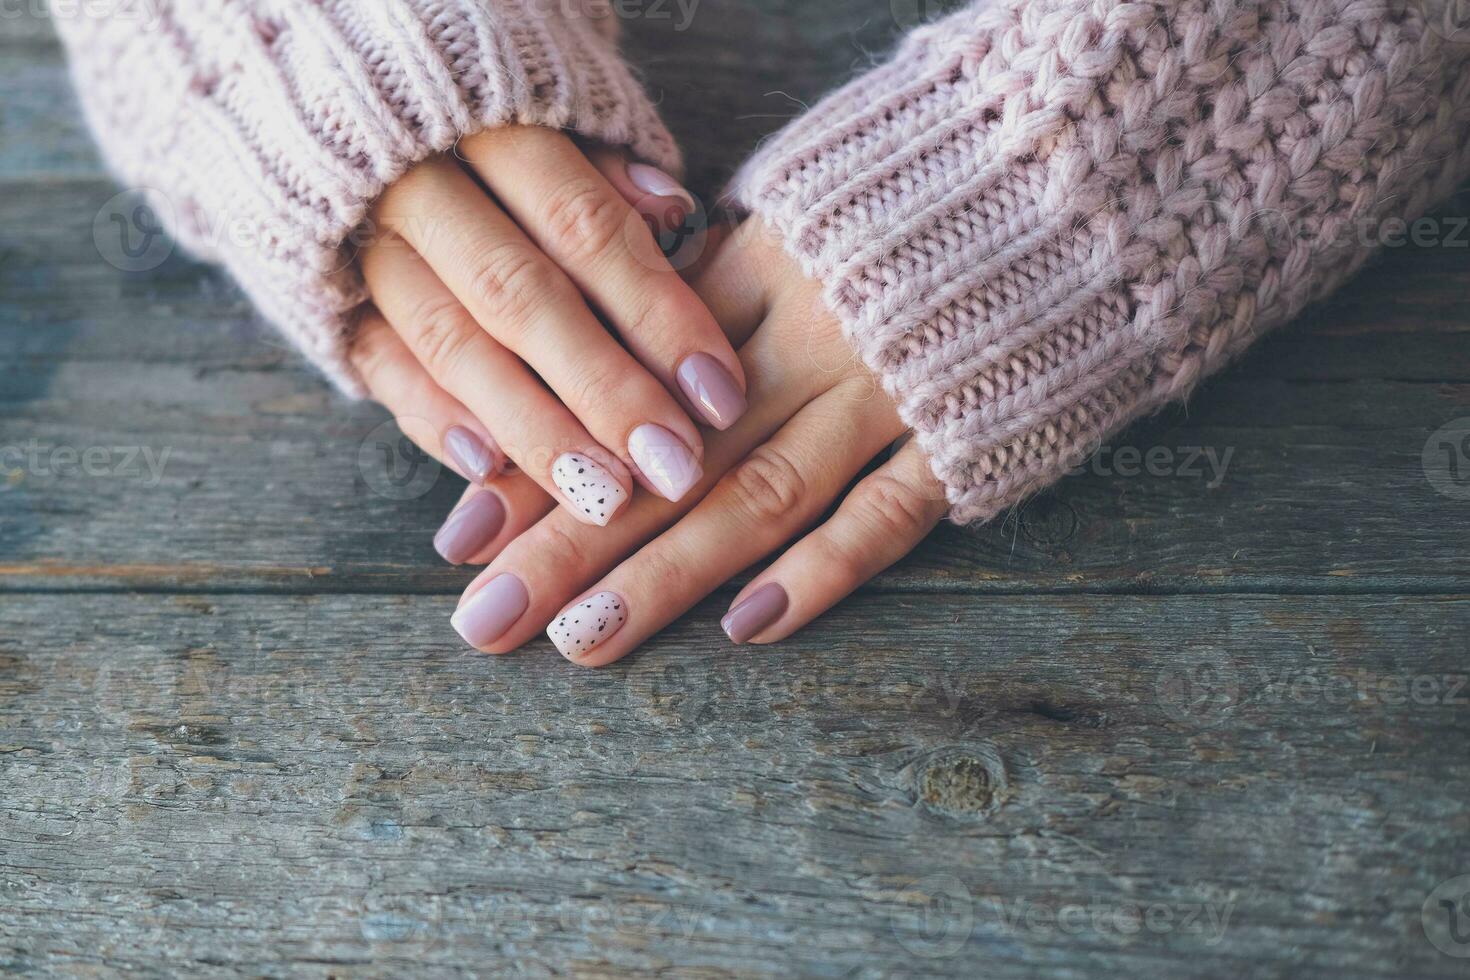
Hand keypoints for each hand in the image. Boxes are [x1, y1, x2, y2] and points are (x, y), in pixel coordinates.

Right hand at [345, 127, 748, 540]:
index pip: (587, 227)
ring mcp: (363, 243)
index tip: (719, 395)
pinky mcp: (331, 299)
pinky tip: (494, 472)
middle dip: (605, 391)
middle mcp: (418, 182)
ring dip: (534, 427)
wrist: (329, 90)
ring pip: (452, 343)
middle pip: (521, 296)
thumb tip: (678, 218)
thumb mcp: (552, 109)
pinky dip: (437, 421)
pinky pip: (383, 366)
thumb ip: (610, 170)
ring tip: (603, 499)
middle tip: (673, 468)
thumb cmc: (482, 114)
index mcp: (489, 120)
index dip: (657, 315)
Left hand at [447, 220, 950, 663]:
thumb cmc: (940, 181)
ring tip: (582, 643)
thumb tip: (637, 326)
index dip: (545, 454)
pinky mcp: (967, 434)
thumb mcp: (816, 196)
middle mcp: (809, 333)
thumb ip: (733, 265)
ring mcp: (890, 390)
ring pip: (759, 493)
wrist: (1091, 165)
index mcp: (765, 265)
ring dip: (666, 574)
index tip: (466, 531)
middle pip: (669, 452)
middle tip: (485, 621)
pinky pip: (888, 513)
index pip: (629, 376)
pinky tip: (746, 631)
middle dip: (567, 540)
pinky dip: (821, 574)